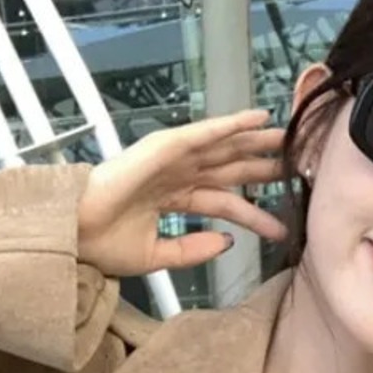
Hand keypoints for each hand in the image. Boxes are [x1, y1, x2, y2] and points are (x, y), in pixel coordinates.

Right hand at [76, 108, 288, 278]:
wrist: (74, 234)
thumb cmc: (103, 244)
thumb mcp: (156, 256)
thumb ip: (192, 249)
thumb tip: (228, 242)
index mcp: (174, 199)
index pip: (223, 203)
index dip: (254, 212)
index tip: (282, 224)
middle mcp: (177, 175)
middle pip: (230, 169)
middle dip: (263, 167)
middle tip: (298, 166)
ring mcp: (171, 159)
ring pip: (223, 147)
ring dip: (255, 140)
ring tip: (289, 136)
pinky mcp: (164, 148)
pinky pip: (204, 133)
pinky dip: (230, 124)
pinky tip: (256, 117)